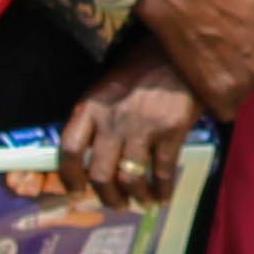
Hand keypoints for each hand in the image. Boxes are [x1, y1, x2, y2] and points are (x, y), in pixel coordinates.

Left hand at [61, 26, 207, 207]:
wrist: (183, 50)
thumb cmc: (144, 65)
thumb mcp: (109, 85)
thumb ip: (99, 116)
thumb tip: (94, 153)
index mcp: (92, 106)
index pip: (70, 149)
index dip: (69, 177)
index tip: (76, 191)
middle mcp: (112, 120)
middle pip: (99, 174)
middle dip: (107, 197)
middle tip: (115, 204)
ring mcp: (142, 127)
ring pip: (130, 178)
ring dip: (135, 197)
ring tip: (141, 202)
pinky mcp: (171, 131)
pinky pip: (162, 171)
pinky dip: (163, 190)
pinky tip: (164, 196)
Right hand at [135, 0, 253, 122]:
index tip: (242, 51)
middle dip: (245, 71)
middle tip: (222, 54)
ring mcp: (244, 83)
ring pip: (241, 95)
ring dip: (229, 85)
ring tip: (209, 63)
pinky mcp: (220, 95)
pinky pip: (224, 111)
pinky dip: (215, 100)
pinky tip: (203, 82)